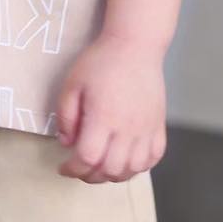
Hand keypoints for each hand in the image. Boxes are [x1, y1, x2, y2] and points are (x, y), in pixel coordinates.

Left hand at [54, 32, 166, 182]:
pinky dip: (139, 166)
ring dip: (114, 175)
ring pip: (133, 169)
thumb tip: (67, 143)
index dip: (73, 168)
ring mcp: (146, 129)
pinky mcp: (158, 126)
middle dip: (90, 175)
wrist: (135, 45)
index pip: (88, 158)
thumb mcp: (72, 83)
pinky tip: (126, 160)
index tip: (64, 166)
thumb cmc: (101, 61)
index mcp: (103, 118)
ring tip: (101, 166)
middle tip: (80, 167)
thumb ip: (66, 116)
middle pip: (110, 170)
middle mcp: (127, 129)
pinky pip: (153, 158)